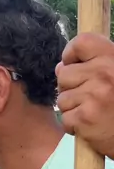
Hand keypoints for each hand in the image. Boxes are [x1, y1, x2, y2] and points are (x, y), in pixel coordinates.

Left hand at [56, 33, 113, 159]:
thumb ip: (95, 65)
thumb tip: (60, 67)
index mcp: (112, 58)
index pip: (81, 42)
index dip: (70, 54)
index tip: (73, 64)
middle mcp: (103, 74)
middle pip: (64, 74)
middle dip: (69, 87)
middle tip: (86, 97)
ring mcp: (93, 96)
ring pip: (62, 98)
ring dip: (72, 108)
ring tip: (91, 112)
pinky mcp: (85, 117)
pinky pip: (65, 118)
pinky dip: (74, 125)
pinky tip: (90, 125)